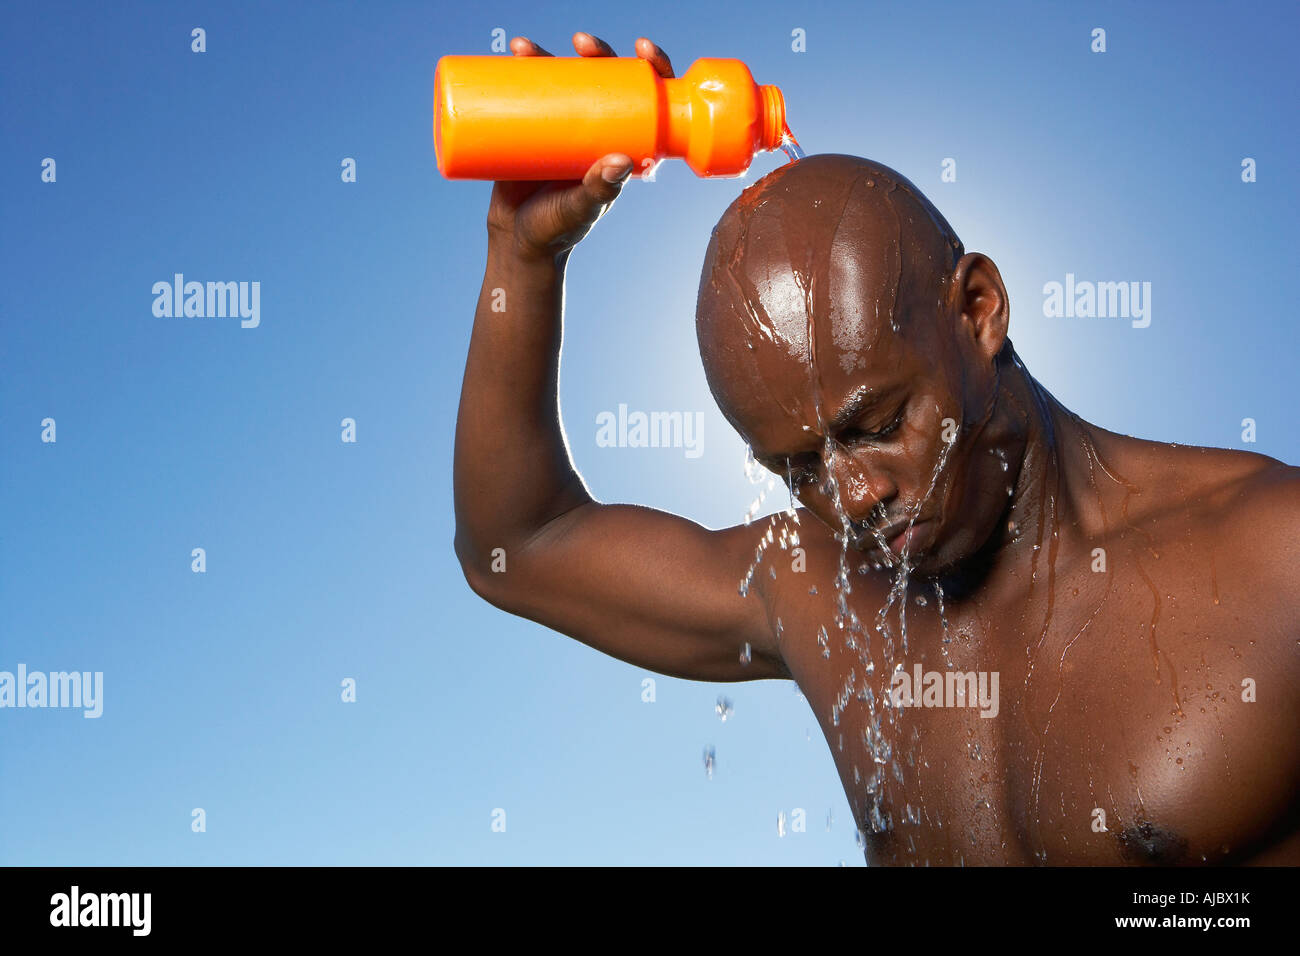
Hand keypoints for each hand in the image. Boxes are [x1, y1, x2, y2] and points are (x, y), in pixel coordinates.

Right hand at [485, 33, 675, 261]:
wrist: (518, 242)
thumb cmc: (556, 231)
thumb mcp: (580, 210)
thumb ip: (599, 191)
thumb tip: (622, 161)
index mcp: (624, 146)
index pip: (649, 101)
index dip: (654, 69)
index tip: (644, 49)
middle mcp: (598, 133)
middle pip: (604, 80)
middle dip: (598, 53)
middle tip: (583, 44)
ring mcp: (564, 130)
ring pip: (565, 81)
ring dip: (550, 54)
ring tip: (525, 47)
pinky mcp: (532, 131)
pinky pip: (531, 94)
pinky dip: (521, 70)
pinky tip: (514, 51)